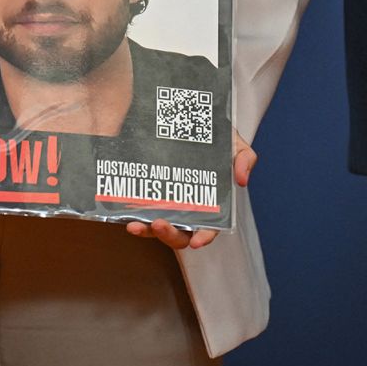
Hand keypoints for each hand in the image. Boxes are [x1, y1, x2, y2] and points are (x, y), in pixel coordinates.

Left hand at [124, 134, 257, 249]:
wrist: (188, 123)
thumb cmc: (216, 141)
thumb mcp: (234, 145)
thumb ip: (245, 159)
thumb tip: (242, 180)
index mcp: (209, 205)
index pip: (208, 228)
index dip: (205, 237)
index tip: (197, 242)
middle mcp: (185, 210)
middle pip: (178, 235)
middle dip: (168, 235)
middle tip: (159, 224)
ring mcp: (164, 205)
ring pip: (154, 228)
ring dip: (145, 231)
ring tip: (134, 225)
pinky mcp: (145, 195)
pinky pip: (137, 210)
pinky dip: (129, 214)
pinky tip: (122, 212)